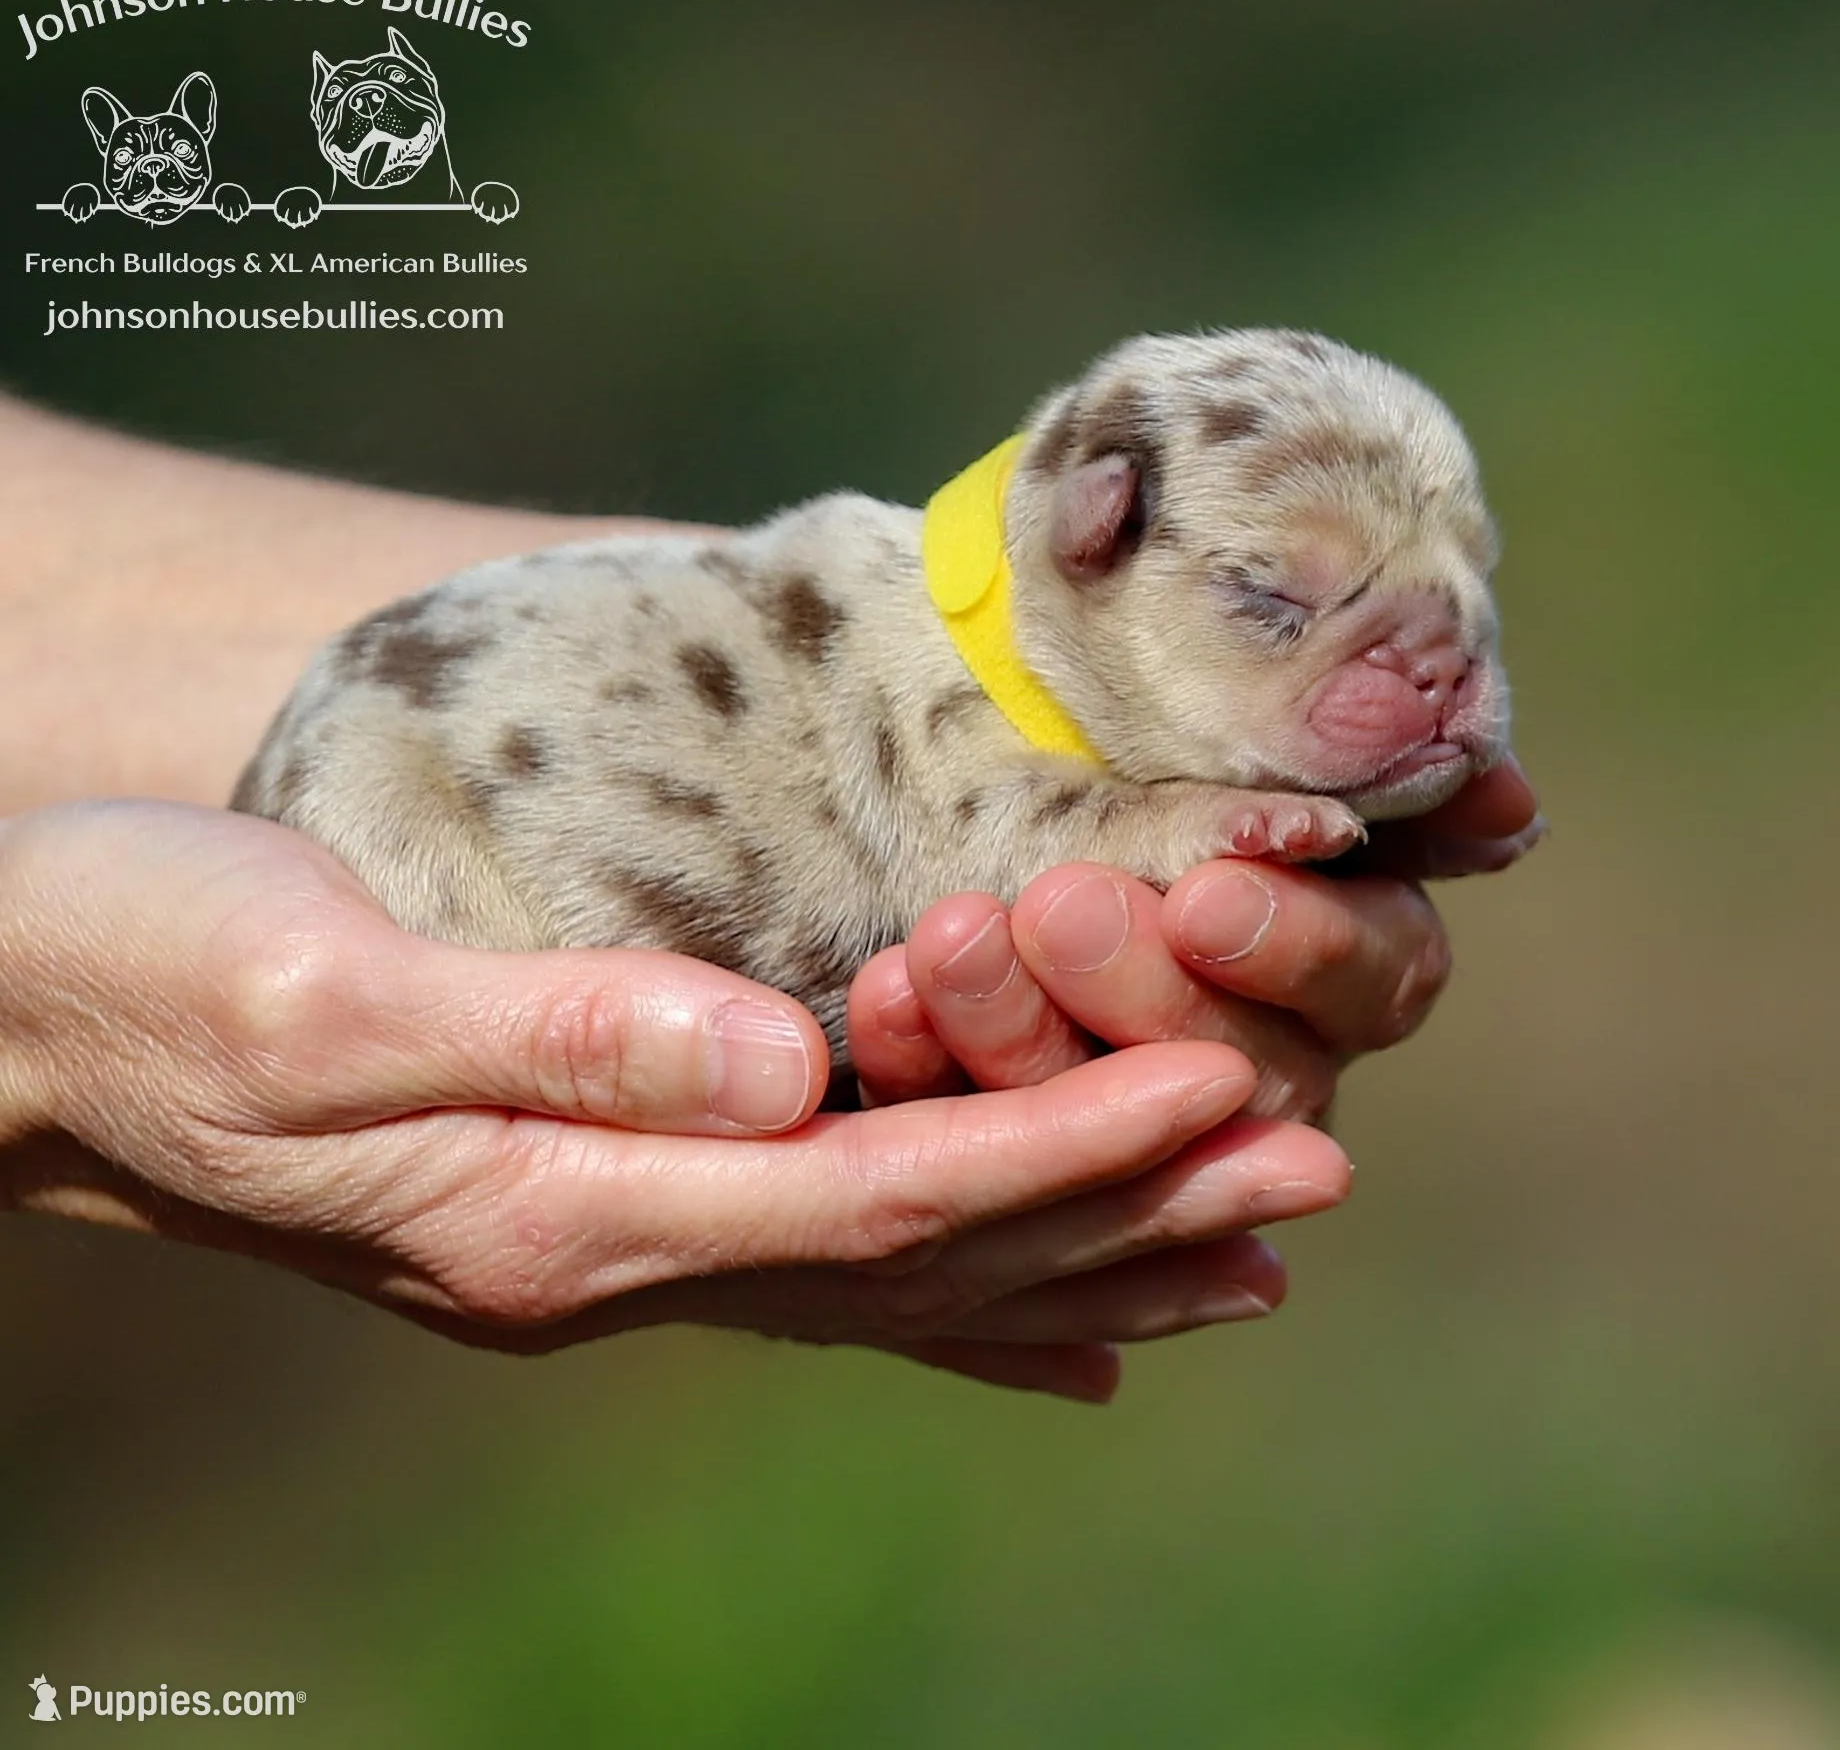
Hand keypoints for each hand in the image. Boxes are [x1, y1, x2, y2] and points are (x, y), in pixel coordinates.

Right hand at [0, 802, 1348, 1401]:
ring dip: (1077, 1246)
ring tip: (1241, 1235)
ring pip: (898, 1270)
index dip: (1066, 1149)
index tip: (1232, 1092)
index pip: (881, 1193)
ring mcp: (608, 1241)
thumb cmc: (152, 972)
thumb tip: (783, 1058)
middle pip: (926, 1252)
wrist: (31, 1020)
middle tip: (1313, 1166)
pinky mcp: (593, 1198)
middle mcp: (610, 1250)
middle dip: (1127, 1204)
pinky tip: (1051, 1312)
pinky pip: (820, 1255)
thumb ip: (559, 1032)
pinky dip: (957, 1278)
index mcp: (562, 1205)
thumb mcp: (329, 990)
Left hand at [848, 757, 1542, 1141]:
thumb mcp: (1208, 695)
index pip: (1377, 978)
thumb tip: (1510, 812)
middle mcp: (1262, 1041)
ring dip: (1029, 1041)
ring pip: (1118, 1134)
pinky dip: (926, 1068)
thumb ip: (1349, 759)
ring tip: (945, 942)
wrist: (933, 711)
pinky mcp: (1014, 1139)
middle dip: (1148, 996)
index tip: (1204, 896)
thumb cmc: (1102, 685)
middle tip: (1056, 910)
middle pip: (1253, 1076)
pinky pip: (984, 1147)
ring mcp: (1142, 1109)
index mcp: (1345, 939)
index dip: (1301, 949)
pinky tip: (885, 997)